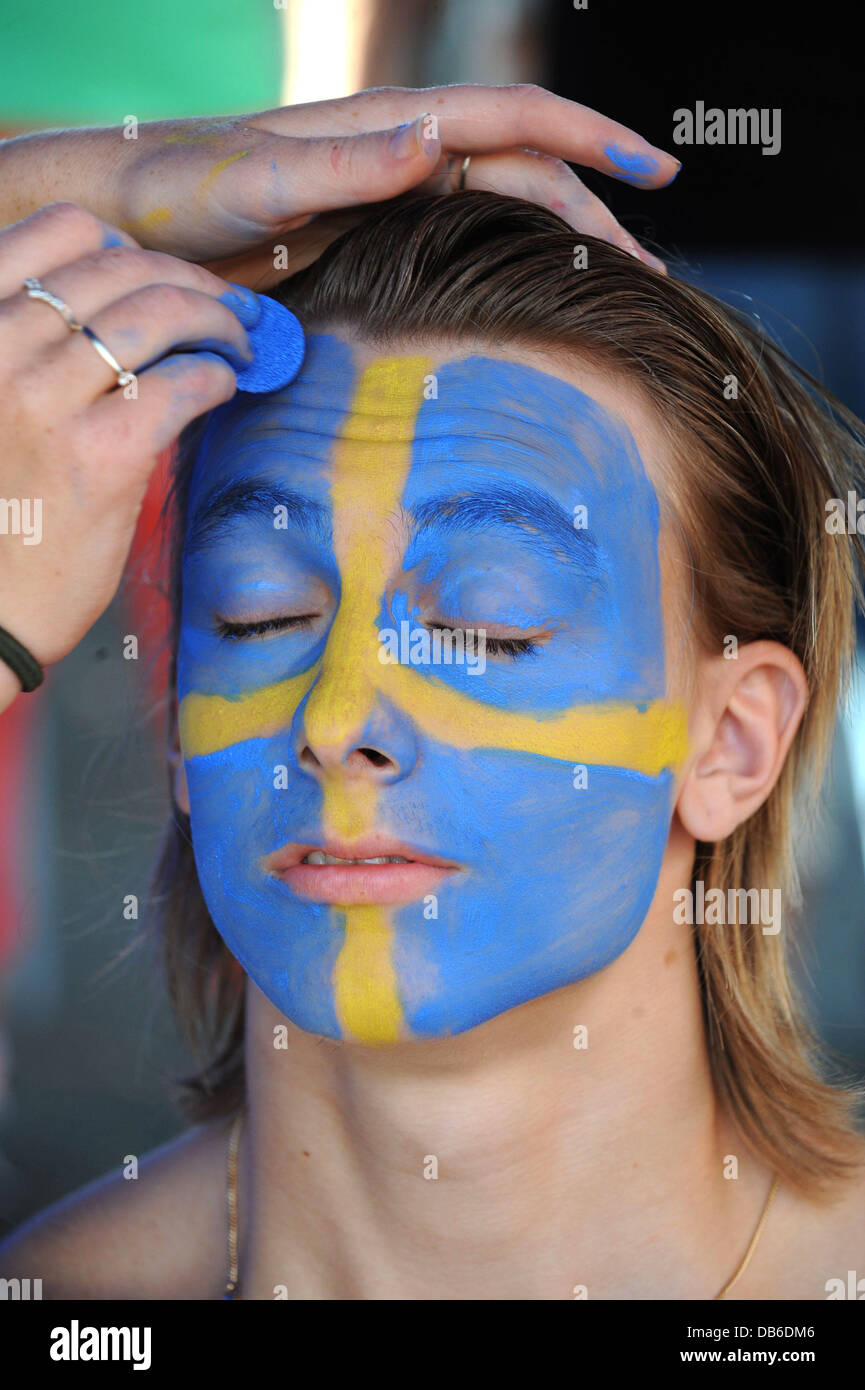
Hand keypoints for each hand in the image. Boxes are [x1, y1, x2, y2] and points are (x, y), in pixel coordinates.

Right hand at [0, 202, 249, 685]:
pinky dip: (217, 375)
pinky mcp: (101, 454)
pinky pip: (181, 383)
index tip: (157, 273)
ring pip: (158, 312)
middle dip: (190, 279)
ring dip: (217, 318)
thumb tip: (123, 315)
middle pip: (120, 265)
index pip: (58, 228)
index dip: (126, 242)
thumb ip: (28, 351)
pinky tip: (224, 386)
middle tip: (227, 306)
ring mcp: (45, 399)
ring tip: (239, 341)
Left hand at [114, 83, 677, 280]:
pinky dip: (510, 263)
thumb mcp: (264, 180)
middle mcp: (404, 152)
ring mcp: (394, 193)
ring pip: (504, 208)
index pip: (518, 120)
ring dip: (563, 243)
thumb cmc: (187, 192)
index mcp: (393, 127)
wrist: (136, 218)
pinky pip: (465, 240)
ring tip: (613, 291)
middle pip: (529, 172)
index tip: (659, 170)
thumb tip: (438, 137)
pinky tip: (530, 298)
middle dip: (597, 214)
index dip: (594, 142)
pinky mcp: (376, 233)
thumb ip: (349, 164)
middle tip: (651, 278)